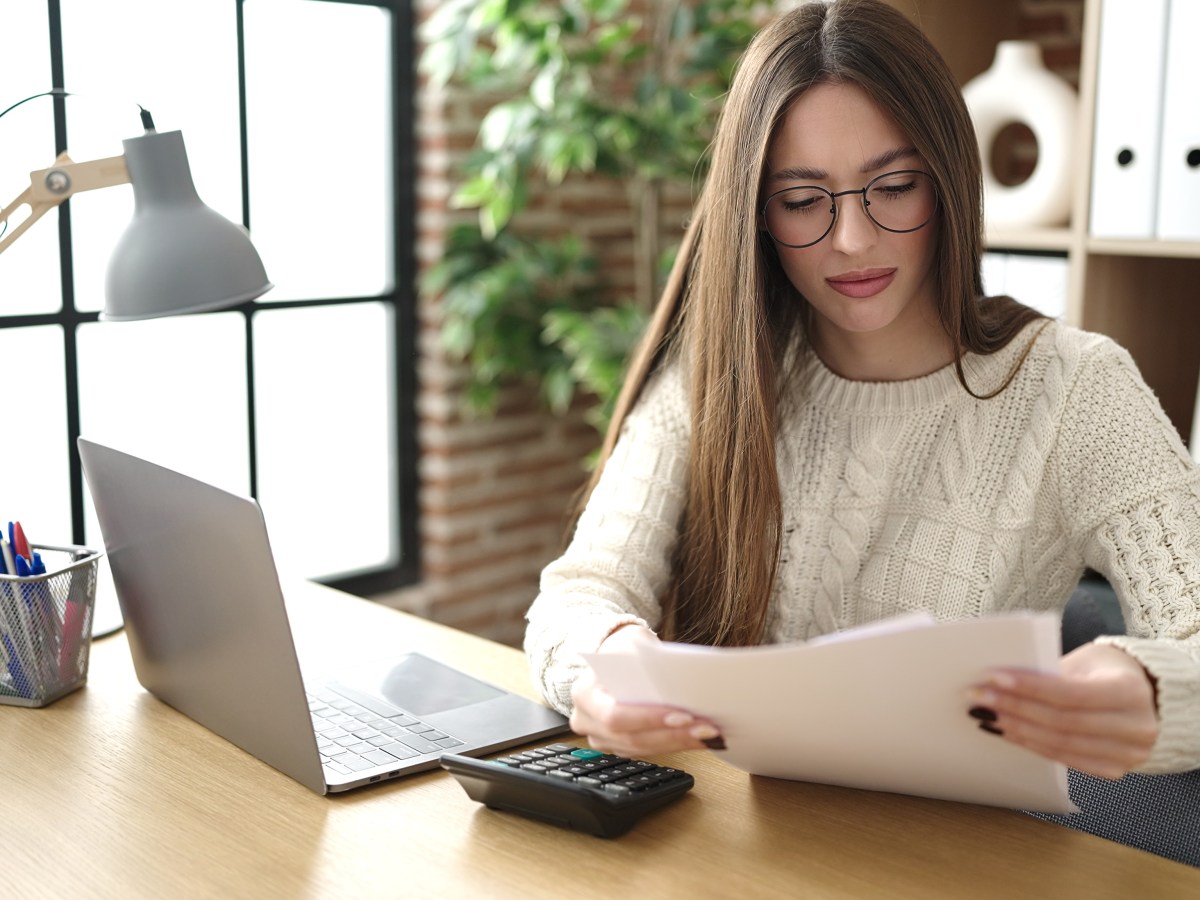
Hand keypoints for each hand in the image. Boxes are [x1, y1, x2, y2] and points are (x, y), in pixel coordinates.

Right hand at [568, 625, 722, 756]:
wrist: (612, 657)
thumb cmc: (623, 649)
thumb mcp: (632, 643)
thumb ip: (647, 662)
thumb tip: (678, 677)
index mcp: (584, 694)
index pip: (615, 715)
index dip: (649, 719)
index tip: (683, 714)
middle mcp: (586, 721)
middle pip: (632, 737)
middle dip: (672, 734)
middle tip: (706, 729)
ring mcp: (599, 737)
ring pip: (641, 749)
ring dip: (678, 742)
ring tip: (709, 734)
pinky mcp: (617, 745)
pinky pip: (646, 751)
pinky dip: (674, 744)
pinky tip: (698, 738)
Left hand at [968, 643, 1158, 778]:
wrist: (1145, 696)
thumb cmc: (1105, 670)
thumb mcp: (1086, 661)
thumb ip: (1052, 672)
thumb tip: (1001, 681)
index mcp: (1129, 691)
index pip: (1070, 693)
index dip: (1029, 688)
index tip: (992, 678)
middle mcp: (1135, 727)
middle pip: (1061, 722)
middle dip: (1014, 709)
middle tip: (977, 698)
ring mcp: (1127, 754)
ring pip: (1060, 744)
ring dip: (1016, 730)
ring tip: (985, 715)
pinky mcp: (1113, 769)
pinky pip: (1065, 759)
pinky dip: (1032, 746)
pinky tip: (1007, 733)